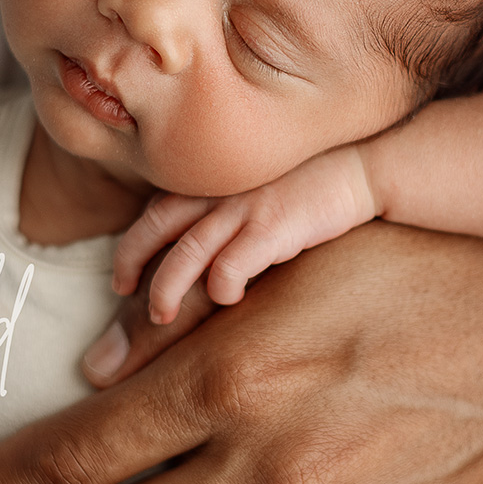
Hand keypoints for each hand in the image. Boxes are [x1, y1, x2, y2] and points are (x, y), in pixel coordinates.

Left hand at [112, 144, 376, 323]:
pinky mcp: (272, 227)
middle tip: (122, 293)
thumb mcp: (254, 192)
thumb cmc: (307, 188)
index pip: (154, 212)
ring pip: (184, 253)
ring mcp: (243, 209)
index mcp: (211, 182)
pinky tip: (229, 299)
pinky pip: (231, 264)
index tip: (123, 276)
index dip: (131, 244)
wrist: (359, 168)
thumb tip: (195, 256)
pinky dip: (221, 288)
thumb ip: (222, 214)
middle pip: (154, 226)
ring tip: (160, 315)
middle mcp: (218, 192)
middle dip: (130, 262)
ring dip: (165, 289)